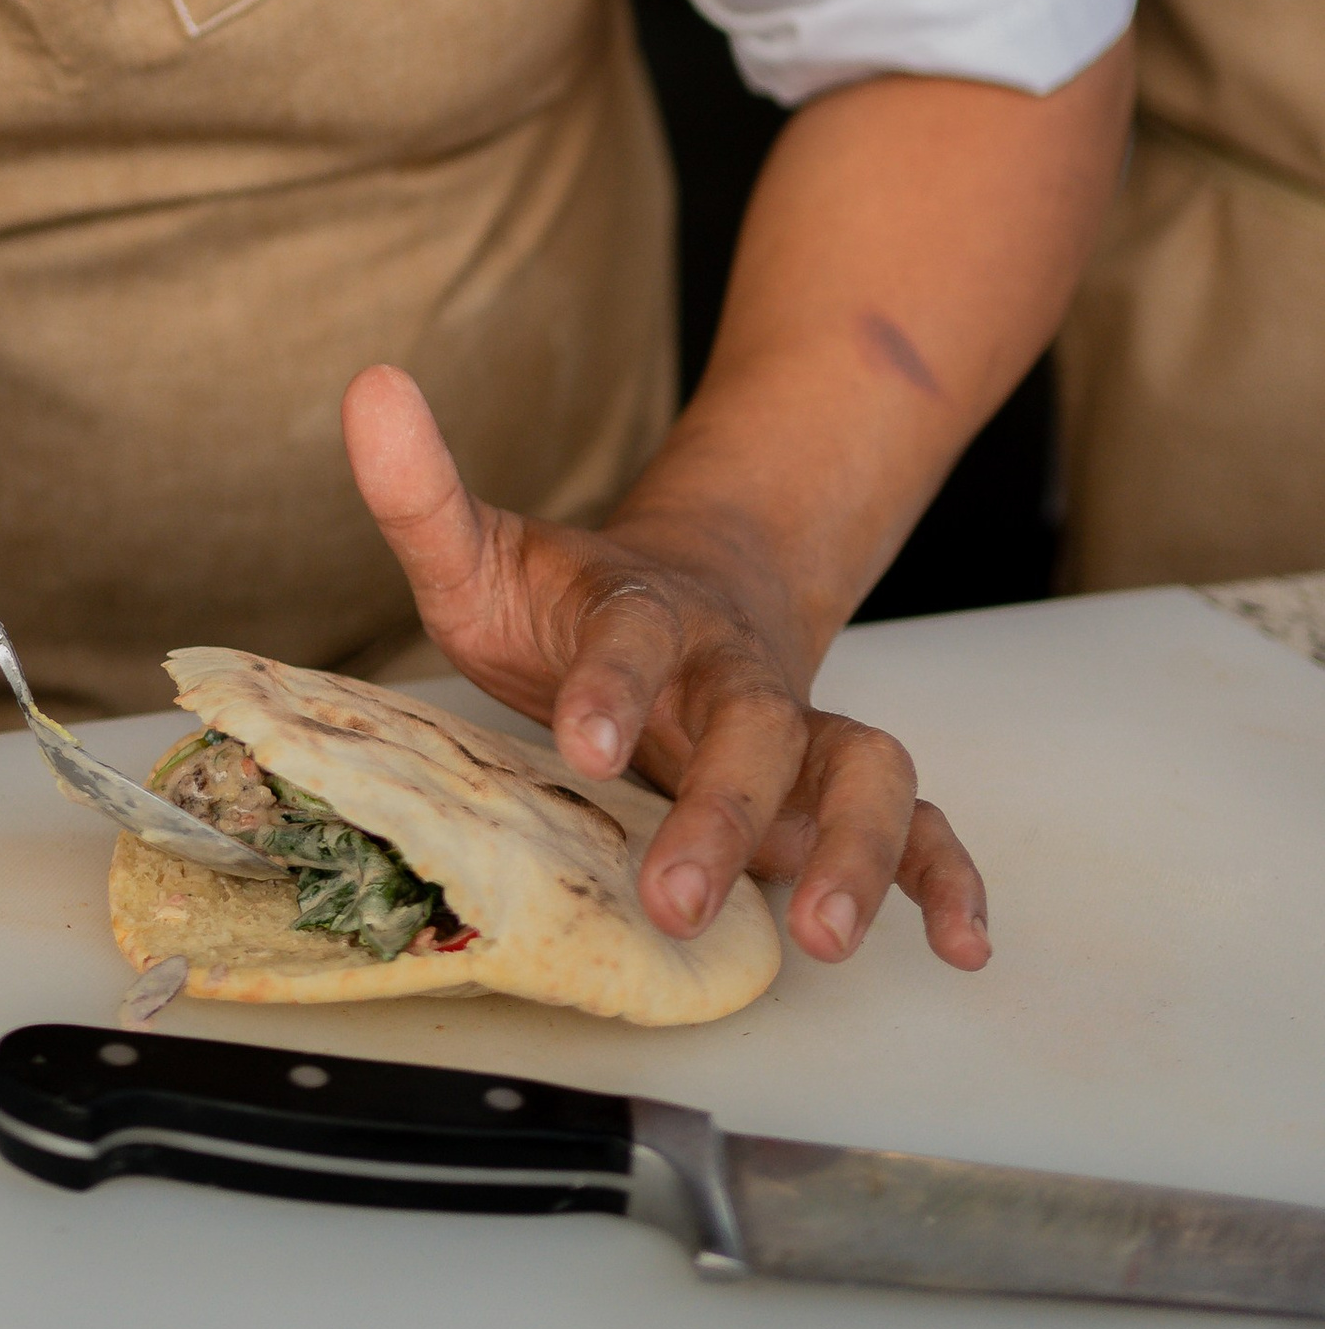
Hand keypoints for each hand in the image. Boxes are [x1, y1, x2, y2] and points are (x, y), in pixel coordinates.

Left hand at [341, 365, 988, 972]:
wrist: (691, 590)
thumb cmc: (567, 599)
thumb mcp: (481, 552)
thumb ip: (422, 492)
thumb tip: (369, 387)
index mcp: (645, 611)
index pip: (633, 636)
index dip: (611, 684)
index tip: (582, 741)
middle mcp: (734, 671)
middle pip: (755, 723)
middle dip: (721, 807)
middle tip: (675, 894)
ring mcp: (799, 727)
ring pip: (859, 769)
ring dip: (854, 850)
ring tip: (822, 934)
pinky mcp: (834, 784)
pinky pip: (920, 822)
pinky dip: (947, 877)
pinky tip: (959, 942)